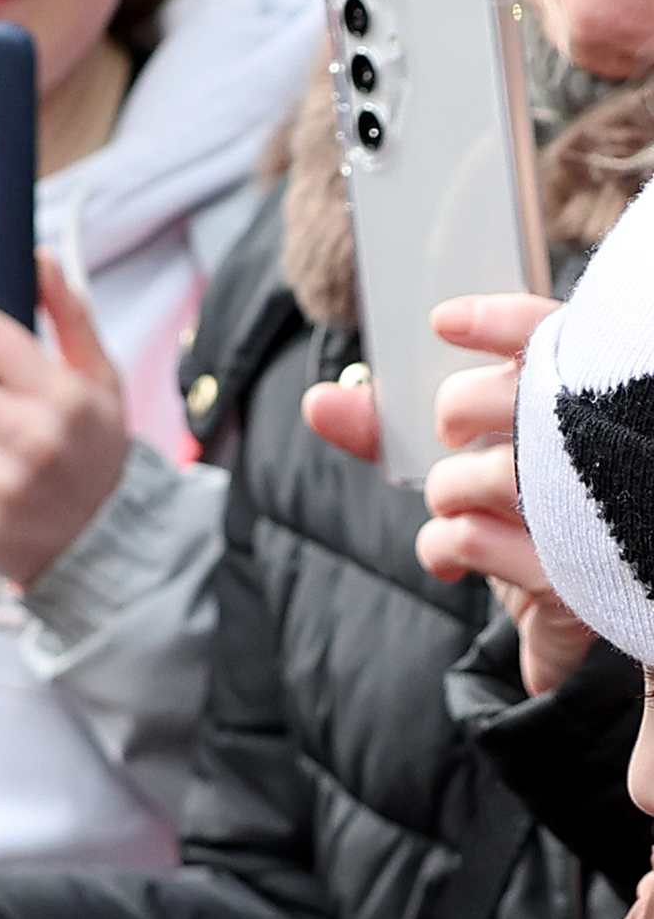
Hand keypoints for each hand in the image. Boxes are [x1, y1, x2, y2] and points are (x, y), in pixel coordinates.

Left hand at [304, 293, 588, 691]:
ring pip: (483, 474)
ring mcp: (592, 508)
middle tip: (451, 438)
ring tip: (460, 508)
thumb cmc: (518, 510)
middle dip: (454, 415)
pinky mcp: (571, 570)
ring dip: (448, 493)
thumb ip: (394, 429)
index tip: (442, 323)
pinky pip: (470, 538)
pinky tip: (454, 556)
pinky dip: (441, 546)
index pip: (552, 339)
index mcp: (582, 401)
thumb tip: (320, 402)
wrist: (571, 595)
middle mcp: (598, 446)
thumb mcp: (463, 462)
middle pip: (507, 402)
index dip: (499, 323)